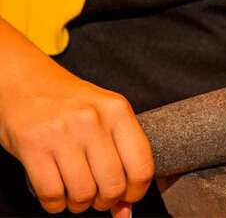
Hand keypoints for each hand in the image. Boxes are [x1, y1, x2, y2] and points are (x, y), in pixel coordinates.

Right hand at [0, 59, 153, 215]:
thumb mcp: (102, 116)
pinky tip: (56, 194)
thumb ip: (119, 155)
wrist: (23, 81)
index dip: (136, 192)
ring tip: (76, 195)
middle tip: (98, 198)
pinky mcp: (32, 146)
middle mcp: (93, 120)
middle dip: (106, 201)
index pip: (142, 165)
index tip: (128, 196)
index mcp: (118, 110)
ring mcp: (62, 132)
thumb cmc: (68, 102)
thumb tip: (125, 211)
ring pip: (82, 193)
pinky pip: (51, 194)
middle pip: (113, 184)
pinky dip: (55, 204)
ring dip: (79, 204)